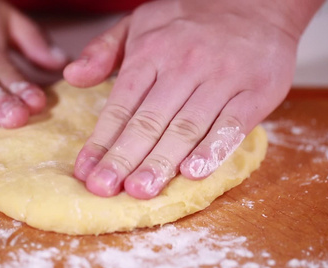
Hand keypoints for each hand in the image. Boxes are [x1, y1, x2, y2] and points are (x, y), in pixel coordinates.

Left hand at [64, 0, 322, 198]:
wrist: (256, 2)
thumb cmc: (191, 20)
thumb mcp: (140, 22)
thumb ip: (104, 50)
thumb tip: (71, 76)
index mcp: (152, 51)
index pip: (121, 104)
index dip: (101, 140)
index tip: (85, 171)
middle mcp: (184, 65)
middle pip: (149, 121)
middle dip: (124, 158)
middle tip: (104, 189)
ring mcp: (222, 78)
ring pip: (186, 127)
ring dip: (161, 162)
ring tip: (140, 190)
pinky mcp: (256, 91)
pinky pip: (232, 125)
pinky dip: (213, 150)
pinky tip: (193, 172)